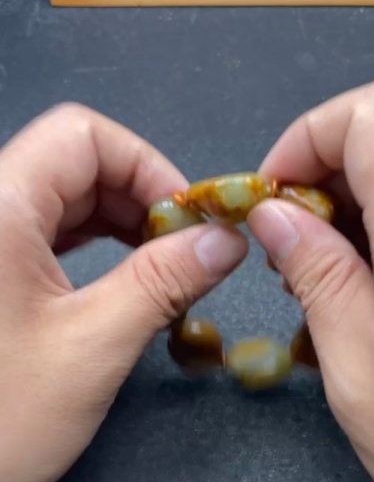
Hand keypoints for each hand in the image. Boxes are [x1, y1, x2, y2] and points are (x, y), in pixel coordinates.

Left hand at [0, 104, 246, 481]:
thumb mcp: (94, 346)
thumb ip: (164, 281)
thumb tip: (225, 240)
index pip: (83, 135)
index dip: (147, 167)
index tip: (189, 223)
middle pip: (72, 163)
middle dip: (139, 200)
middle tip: (186, 255)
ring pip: (59, 201)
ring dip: (117, 227)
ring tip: (162, 273)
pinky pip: (40, 237)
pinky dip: (88, 251)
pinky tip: (121, 285)